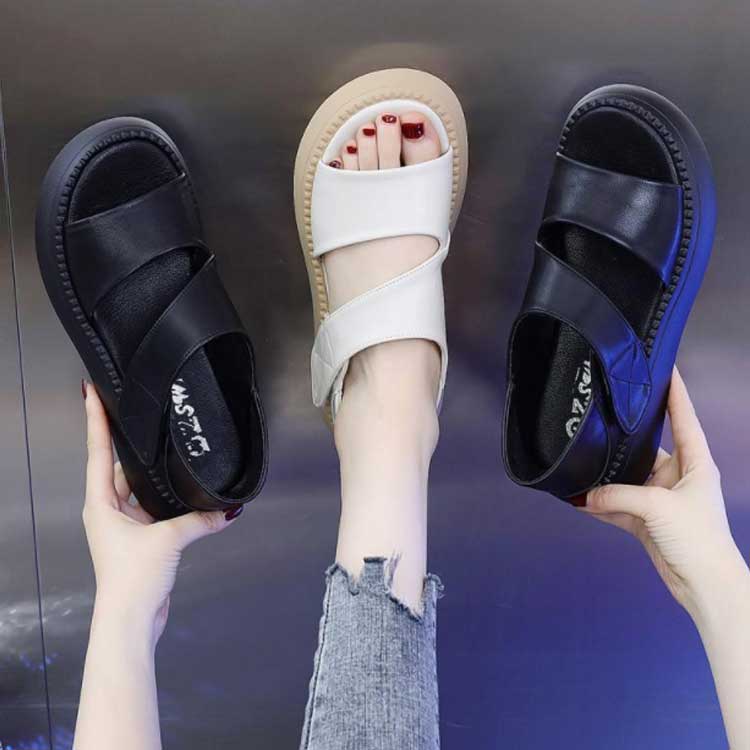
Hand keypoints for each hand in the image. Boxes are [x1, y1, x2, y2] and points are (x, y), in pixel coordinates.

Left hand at [82, 381, 241, 641]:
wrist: (132, 619)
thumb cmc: (133, 577)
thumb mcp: (168, 540)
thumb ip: (199, 519)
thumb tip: (228, 509)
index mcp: (101, 504)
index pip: (98, 453)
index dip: (95, 422)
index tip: (91, 394)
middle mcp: (108, 510)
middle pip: (117, 466)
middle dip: (127, 442)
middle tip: (138, 411)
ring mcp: (123, 524)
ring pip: (137, 486)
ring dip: (150, 471)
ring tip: (164, 442)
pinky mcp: (139, 538)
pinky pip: (152, 506)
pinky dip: (166, 496)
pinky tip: (183, 487)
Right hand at [582, 368, 746, 620]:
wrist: (705, 587)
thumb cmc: (699, 539)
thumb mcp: (658, 507)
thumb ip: (617, 496)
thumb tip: (584, 496)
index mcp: (695, 463)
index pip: (683, 417)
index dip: (674, 392)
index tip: (663, 366)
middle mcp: (677, 476)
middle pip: (645, 449)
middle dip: (622, 439)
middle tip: (599, 417)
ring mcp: (660, 499)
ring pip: (626, 480)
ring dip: (605, 479)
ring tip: (579, 463)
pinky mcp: (647, 521)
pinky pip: (617, 505)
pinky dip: (600, 505)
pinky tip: (579, 499)